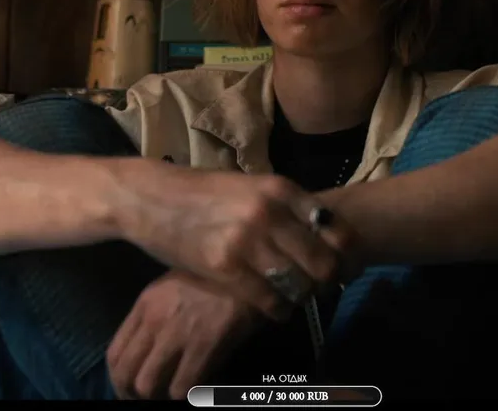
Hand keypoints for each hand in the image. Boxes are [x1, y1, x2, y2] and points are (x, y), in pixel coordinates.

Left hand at [107, 270, 262, 398]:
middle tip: (146, 400)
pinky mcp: (203, 345)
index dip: (118, 379)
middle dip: (131, 394)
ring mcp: (177, 333)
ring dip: (156, 397)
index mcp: (145, 305)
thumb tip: (147, 351)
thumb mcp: (172, 288)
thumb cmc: (212, 277)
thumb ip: (154, 316)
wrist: (247, 267)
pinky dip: (182, 395)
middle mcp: (154, 320)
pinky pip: (180, 386)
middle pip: (124, 373)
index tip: (129, 389)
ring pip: (147, 384)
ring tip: (168, 396)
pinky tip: (191, 391)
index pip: (114, 353)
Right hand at [116, 160, 356, 318]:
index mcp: (281, 189)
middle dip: (328, 281)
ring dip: (302, 297)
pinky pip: (269, 300)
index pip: (334, 229)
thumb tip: (323, 232)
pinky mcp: (225, 268)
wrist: (152, 199)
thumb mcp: (250, 186)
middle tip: (322, 289)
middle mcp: (270, 213)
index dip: (345, 254)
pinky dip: (278, 310)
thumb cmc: (203, 193)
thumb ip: (285, 206)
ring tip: (296, 297)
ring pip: (299, 285)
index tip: (343, 266)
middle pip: (323, 262)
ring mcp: (247, 242)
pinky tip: (274, 308)